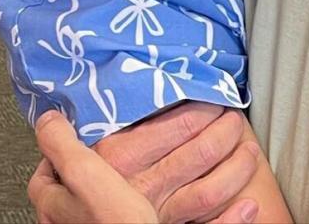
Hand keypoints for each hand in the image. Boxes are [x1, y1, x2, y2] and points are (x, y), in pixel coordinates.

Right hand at [29, 104, 260, 223]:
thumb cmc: (73, 206)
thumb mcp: (66, 166)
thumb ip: (68, 139)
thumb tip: (58, 114)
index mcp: (120, 159)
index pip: (177, 124)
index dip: (205, 108)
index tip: (216, 97)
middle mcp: (142, 187)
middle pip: (201, 152)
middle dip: (228, 130)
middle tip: (236, 118)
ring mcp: (157, 216)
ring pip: (211, 189)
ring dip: (239, 168)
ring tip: (250, 151)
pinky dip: (234, 220)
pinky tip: (251, 205)